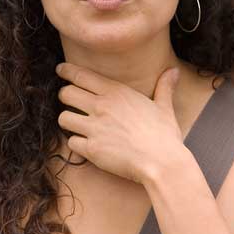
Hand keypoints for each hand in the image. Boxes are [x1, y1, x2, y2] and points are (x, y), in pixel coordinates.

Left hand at [56, 63, 186, 183]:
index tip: (60, 70)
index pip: (81, 75)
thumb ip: (164, 87)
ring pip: (63, 117)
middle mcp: (101, 106)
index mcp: (116, 92)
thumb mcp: (164, 107)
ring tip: (75, 124)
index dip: (67, 71)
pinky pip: (71, 142)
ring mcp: (95, 128)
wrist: (163, 163)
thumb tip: (173, 70)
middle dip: (65, 96)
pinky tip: (85, 145)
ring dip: (68, 120)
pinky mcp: (92, 149)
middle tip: (69, 101)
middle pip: (66, 93)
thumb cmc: (164, 135)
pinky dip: (76, 143)